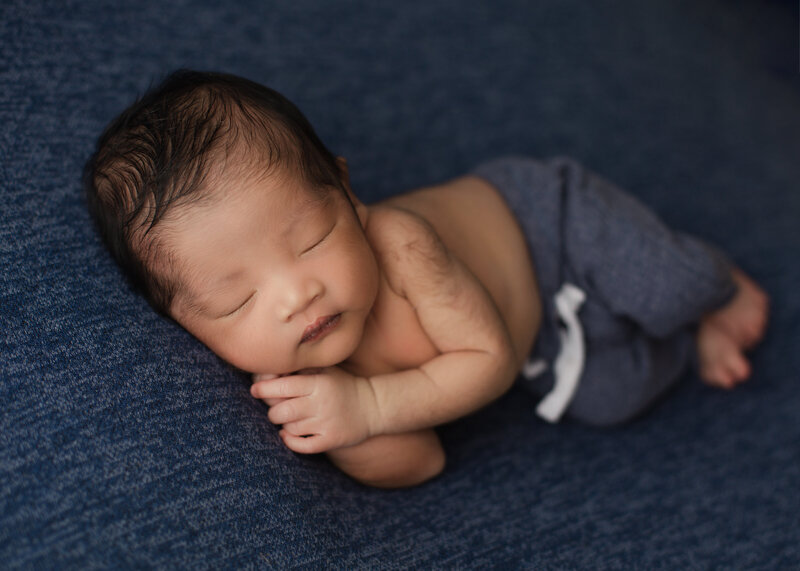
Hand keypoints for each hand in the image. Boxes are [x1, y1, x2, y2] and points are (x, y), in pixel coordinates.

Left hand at [250, 366, 378, 453]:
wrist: (374, 405)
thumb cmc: (342, 385)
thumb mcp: (325, 370)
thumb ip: (300, 370)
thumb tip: (267, 372)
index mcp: (318, 383)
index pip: (283, 386)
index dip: (263, 388)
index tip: (255, 390)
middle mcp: (321, 403)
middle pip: (281, 411)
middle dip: (272, 411)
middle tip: (275, 408)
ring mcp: (326, 423)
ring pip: (289, 428)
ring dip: (283, 424)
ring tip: (289, 418)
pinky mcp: (331, 440)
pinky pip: (302, 446)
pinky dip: (290, 441)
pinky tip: (288, 434)